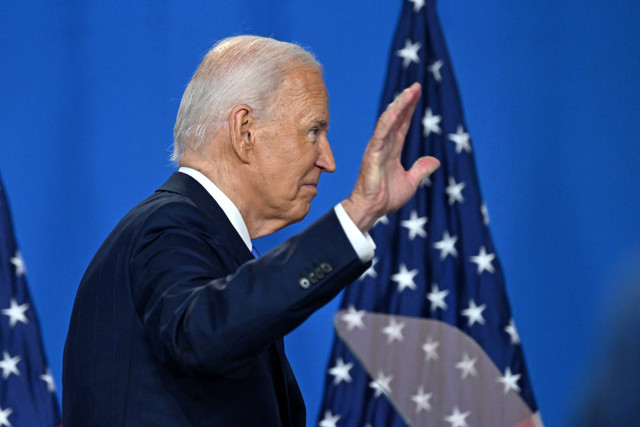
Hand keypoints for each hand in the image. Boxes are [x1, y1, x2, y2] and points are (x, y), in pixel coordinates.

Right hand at [342, 83, 439, 231]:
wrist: (373, 209)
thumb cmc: (386, 198)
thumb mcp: (411, 182)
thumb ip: (421, 169)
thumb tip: (435, 161)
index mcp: (392, 150)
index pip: (403, 124)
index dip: (410, 109)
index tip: (417, 93)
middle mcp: (384, 145)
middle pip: (396, 118)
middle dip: (405, 102)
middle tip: (416, 86)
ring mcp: (377, 148)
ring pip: (388, 122)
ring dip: (398, 107)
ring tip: (409, 93)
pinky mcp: (372, 155)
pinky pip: (380, 136)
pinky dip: (387, 123)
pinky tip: (395, 112)